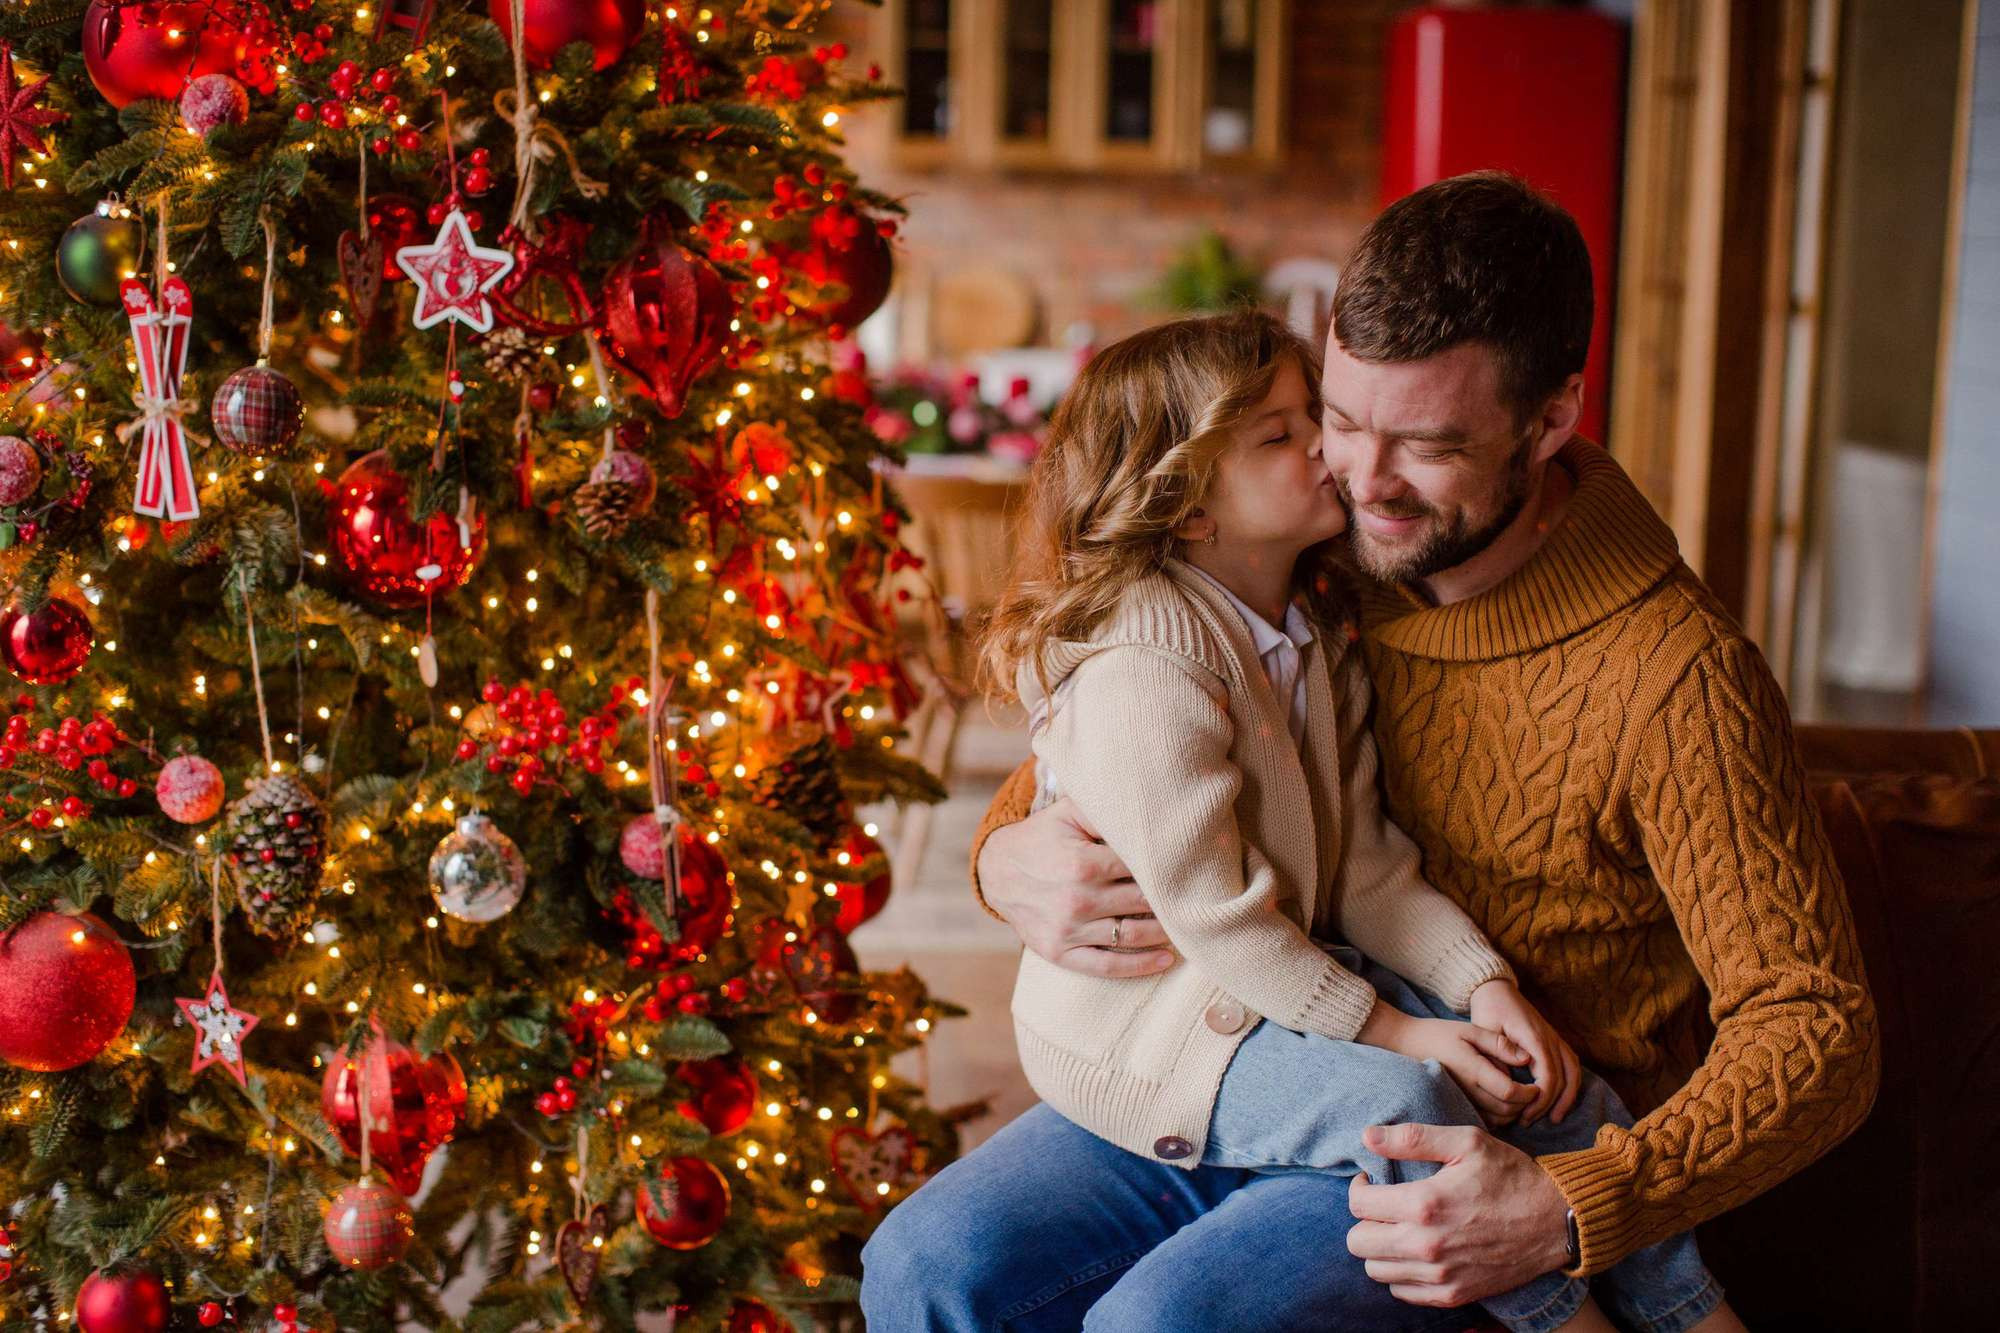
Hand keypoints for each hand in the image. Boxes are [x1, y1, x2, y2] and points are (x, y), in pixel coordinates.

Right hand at [976, 797, 1175, 977]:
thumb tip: (1145, 808)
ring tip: (1187, 926)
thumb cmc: (1042, 838)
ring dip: (1164, 932)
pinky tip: (1166, 959)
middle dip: (1172, 900)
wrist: (997, 872)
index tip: (1190, 868)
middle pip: (1143, 902)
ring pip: (1131, 935)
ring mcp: (1068, 929)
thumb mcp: (1069, 813)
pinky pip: (1106, 966)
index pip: (1142, 868)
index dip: (1167, 868)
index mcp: (1083, 863)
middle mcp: (1077, 899)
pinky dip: (1140, 966)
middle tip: (1198, 897)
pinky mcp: (1060, 952)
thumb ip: (1105, 810)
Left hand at [1347, 1124, 1570, 1305]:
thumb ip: (1412, 1138)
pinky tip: (1417, 1251)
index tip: (1374, 1181)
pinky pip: (1401, 1292)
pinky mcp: (1453, 1295)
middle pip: (1358, 1243)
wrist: (1556, 1221)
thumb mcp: (1466, 1142)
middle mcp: (1427, 1246)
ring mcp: (1440, 1277)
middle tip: (1384, 1206)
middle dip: (1365, 1220)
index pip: (1358, 1205)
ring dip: (1380, 1248)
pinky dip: (1401, 1273)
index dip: (1360, 1188)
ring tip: (1399, 1227)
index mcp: (1425, 1204)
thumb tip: (1367, 1136)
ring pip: (1375, 1270)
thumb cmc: (1511, 1175)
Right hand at [1358, 1005, 1536, 1123]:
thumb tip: (1526, 1058)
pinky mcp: (1455, 1105)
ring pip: (1496, 1120)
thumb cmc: (1439, 1033)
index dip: (1530, 1093)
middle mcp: (1467, 1089)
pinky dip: (1498, 1118)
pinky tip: (1501, 1104)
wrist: (1405, 1045)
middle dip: (1525, 1105)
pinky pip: (1483, 1120)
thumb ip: (1499, 1044)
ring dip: (1513, 1113)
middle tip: (1533, 1094)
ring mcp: (1460, 1100)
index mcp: (1473, 1069)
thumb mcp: (1470, 1030)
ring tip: (1519, 1099)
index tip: (1537, 1086)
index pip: (1510, 1092)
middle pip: (1506, 1110)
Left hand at [1468, 978, 1581, 1127]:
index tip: (1525, 1114)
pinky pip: (1570, 1063)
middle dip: (1551, 1104)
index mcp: (1534, 1037)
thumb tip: (1510, 1084)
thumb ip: (1498, 1056)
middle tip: (1531, 1121)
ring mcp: (1554, 1038)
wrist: (1496, 989)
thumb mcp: (1485, 1031)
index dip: (1540, 1099)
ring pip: (1574, 1071)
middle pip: (1563, 1077)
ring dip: (1568, 1096)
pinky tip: (1561, 1098)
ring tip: (1555, 1118)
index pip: (1548, 1075)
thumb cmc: (1488, 1009)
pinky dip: (1570, 1083)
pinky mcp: (1553, 1040)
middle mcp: (1550, 1038)